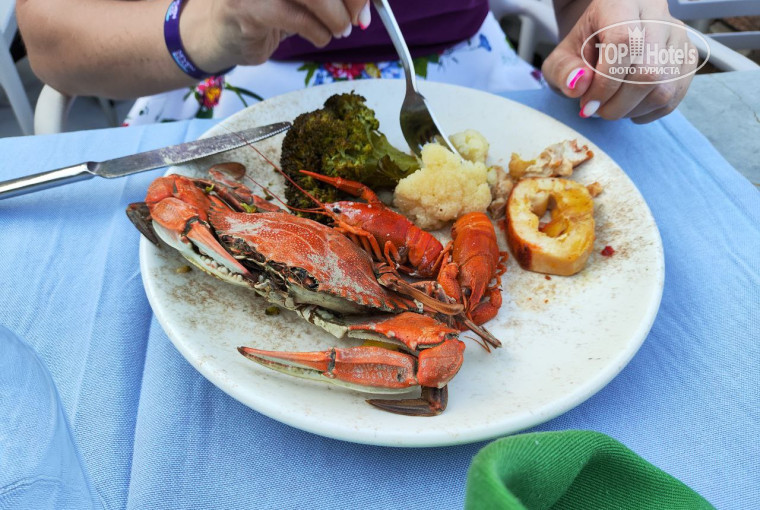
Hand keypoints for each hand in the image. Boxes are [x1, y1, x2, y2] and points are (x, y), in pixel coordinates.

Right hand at [181, 0, 370, 72]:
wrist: (219, 31)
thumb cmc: (267, 8)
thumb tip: (366, 6)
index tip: (365, 4)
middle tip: (357, 20)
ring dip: (335, 18)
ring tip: (338, 30)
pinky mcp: (247, 6)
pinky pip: (296, 18)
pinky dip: (317, 32)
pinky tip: (319, 37)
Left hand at [542, 0, 696, 123]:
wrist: (604, 35)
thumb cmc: (584, 46)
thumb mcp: (562, 57)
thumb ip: (563, 71)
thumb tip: (579, 85)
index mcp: (621, 3)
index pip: (624, 42)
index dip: (605, 82)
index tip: (587, 104)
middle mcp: (656, 13)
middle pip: (649, 71)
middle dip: (618, 103)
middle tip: (597, 110)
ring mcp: (678, 34)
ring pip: (665, 87)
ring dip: (633, 110)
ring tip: (612, 106)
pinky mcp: (688, 56)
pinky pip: (676, 95)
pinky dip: (650, 111)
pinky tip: (631, 106)